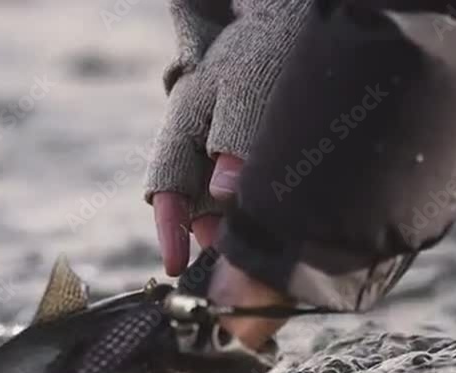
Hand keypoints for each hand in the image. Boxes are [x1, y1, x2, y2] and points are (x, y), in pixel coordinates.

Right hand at [146, 0, 311, 275]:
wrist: (289, 23)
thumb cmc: (267, 48)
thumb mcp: (251, 88)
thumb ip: (235, 138)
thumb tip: (222, 191)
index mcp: (184, 121)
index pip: (166, 185)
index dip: (169, 229)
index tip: (176, 266)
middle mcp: (195, 139)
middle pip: (190, 204)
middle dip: (210, 235)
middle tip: (235, 257)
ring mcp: (218, 148)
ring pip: (218, 204)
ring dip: (235, 226)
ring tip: (263, 239)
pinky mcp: (245, 157)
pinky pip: (244, 194)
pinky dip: (256, 212)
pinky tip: (279, 218)